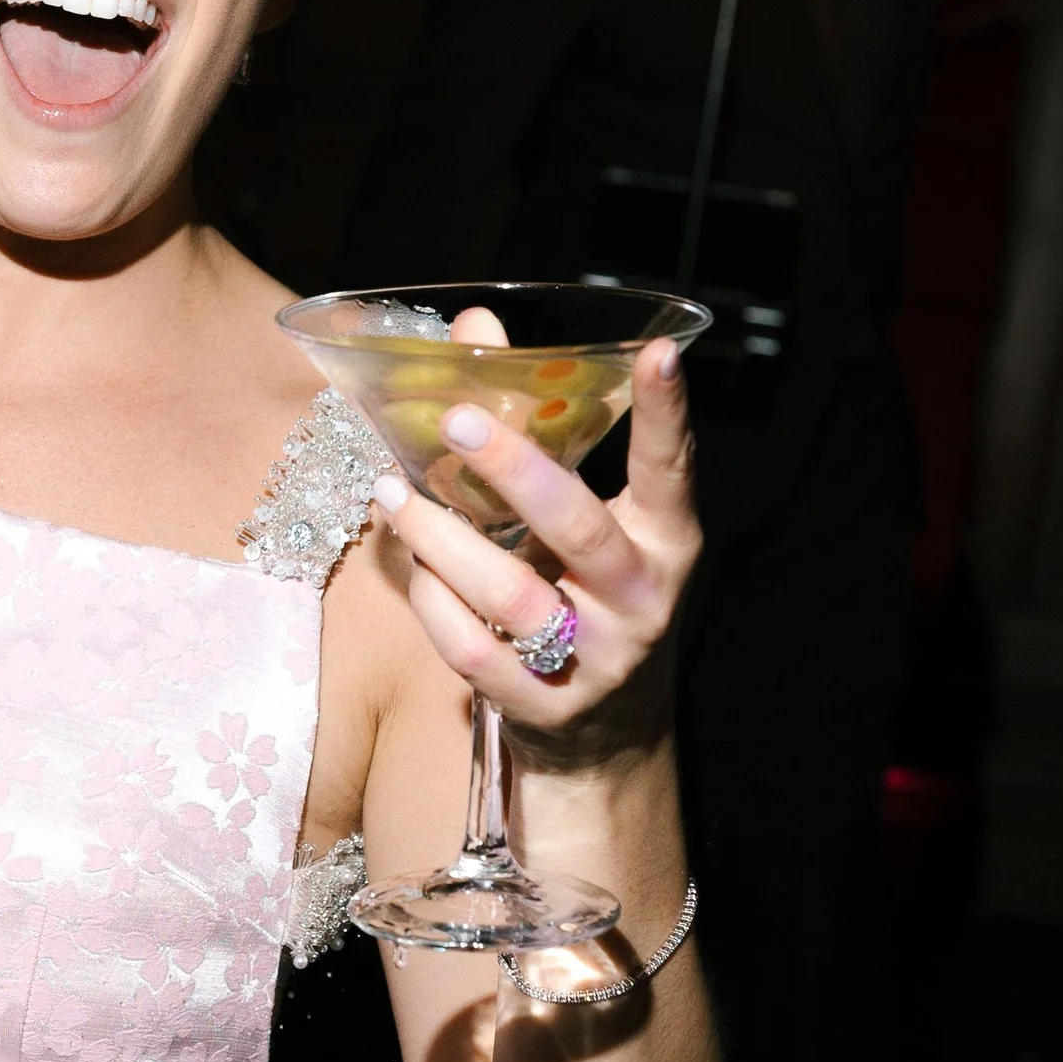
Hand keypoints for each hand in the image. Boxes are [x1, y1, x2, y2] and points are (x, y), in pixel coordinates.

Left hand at [370, 333, 698, 763]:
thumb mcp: (584, 523)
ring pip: (511, 594)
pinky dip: (433, 605)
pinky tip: (412, 569)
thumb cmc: (587, 596)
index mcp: (666, 542)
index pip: (669, 469)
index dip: (665, 413)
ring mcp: (595, 659)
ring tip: (393, 494)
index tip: (657, 352)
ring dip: (442, 540)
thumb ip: (540, 433)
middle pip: (578, 528)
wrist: (606, 734)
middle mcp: (641, 599)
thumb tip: (475, 327)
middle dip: (516, 471)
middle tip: (459, 420)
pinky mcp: (543, 707)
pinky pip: (473, 651)